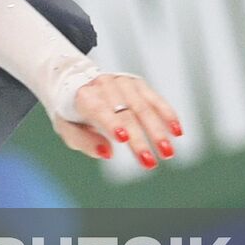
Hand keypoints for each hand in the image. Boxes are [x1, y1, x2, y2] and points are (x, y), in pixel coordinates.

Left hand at [50, 73, 182, 170]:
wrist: (76, 84)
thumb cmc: (72, 113)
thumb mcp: (68, 129)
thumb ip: (84, 142)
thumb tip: (107, 153)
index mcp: (83, 95)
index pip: (98, 109)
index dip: (111, 123)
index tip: (123, 139)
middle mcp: (104, 84)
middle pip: (124, 113)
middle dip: (139, 139)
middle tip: (150, 162)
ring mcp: (123, 82)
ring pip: (143, 107)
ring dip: (157, 130)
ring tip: (168, 152)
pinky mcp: (137, 83)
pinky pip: (155, 99)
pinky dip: (167, 114)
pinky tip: (177, 131)